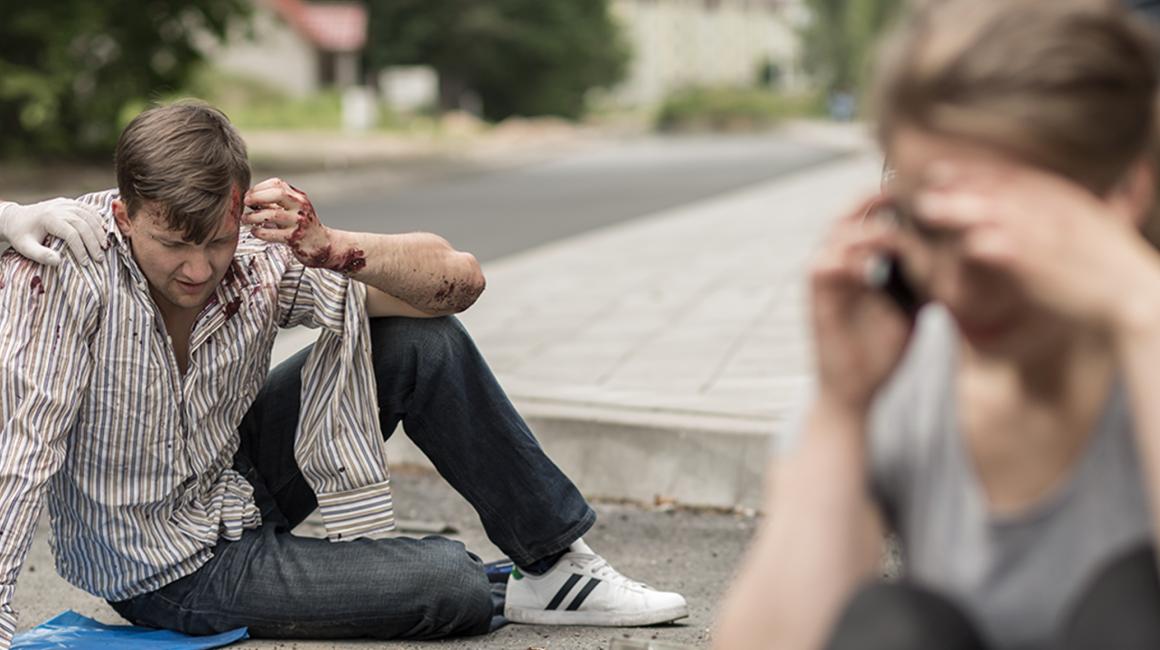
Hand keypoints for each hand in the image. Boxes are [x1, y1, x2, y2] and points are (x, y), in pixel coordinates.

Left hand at [0, 198, 105, 265]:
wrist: (16, 218)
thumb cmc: (22, 235)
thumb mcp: (25, 248)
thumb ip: (41, 255)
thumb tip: (59, 261)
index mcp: (48, 218)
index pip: (71, 234)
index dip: (80, 249)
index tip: (85, 263)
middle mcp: (59, 208)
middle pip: (83, 224)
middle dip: (93, 242)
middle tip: (99, 257)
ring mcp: (65, 204)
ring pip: (89, 215)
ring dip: (99, 231)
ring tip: (105, 246)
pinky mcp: (69, 203)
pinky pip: (88, 208)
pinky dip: (98, 218)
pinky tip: (104, 229)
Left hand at [243, 179, 365, 273]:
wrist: (322, 245)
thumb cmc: (303, 226)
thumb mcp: (294, 209)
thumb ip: (276, 202)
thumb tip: (251, 198)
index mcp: (299, 197)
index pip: (278, 184)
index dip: (260, 187)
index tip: (249, 194)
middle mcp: (301, 207)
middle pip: (278, 194)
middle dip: (257, 196)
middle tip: (246, 203)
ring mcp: (299, 222)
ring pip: (272, 214)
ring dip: (254, 216)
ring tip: (246, 219)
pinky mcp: (295, 238)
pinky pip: (272, 233)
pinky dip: (260, 232)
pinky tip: (255, 232)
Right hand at [810, 197, 916, 414]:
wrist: (855, 391)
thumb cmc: (882, 349)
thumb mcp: (912, 304)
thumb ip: (922, 275)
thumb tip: (957, 249)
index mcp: (858, 260)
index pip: (867, 215)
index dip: (888, 198)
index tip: (921, 193)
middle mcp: (836, 263)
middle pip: (846, 214)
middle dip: (872, 201)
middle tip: (902, 196)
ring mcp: (823, 279)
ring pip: (835, 234)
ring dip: (864, 231)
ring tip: (892, 237)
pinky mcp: (815, 299)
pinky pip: (823, 265)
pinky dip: (848, 260)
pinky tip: (872, 269)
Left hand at [913, 163, 1159, 334]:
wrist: (1138, 294)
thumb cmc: (1105, 265)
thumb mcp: (1081, 224)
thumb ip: (1050, 211)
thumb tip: (1023, 207)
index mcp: (1059, 197)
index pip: (1009, 178)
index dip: (972, 172)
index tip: (940, 171)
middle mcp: (1051, 209)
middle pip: (996, 189)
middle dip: (959, 183)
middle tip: (925, 180)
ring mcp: (1046, 233)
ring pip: (993, 213)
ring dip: (957, 209)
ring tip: (924, 208)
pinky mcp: (1041, 262)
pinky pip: (1003, 250)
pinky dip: (981, 246)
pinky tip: (958, 245)